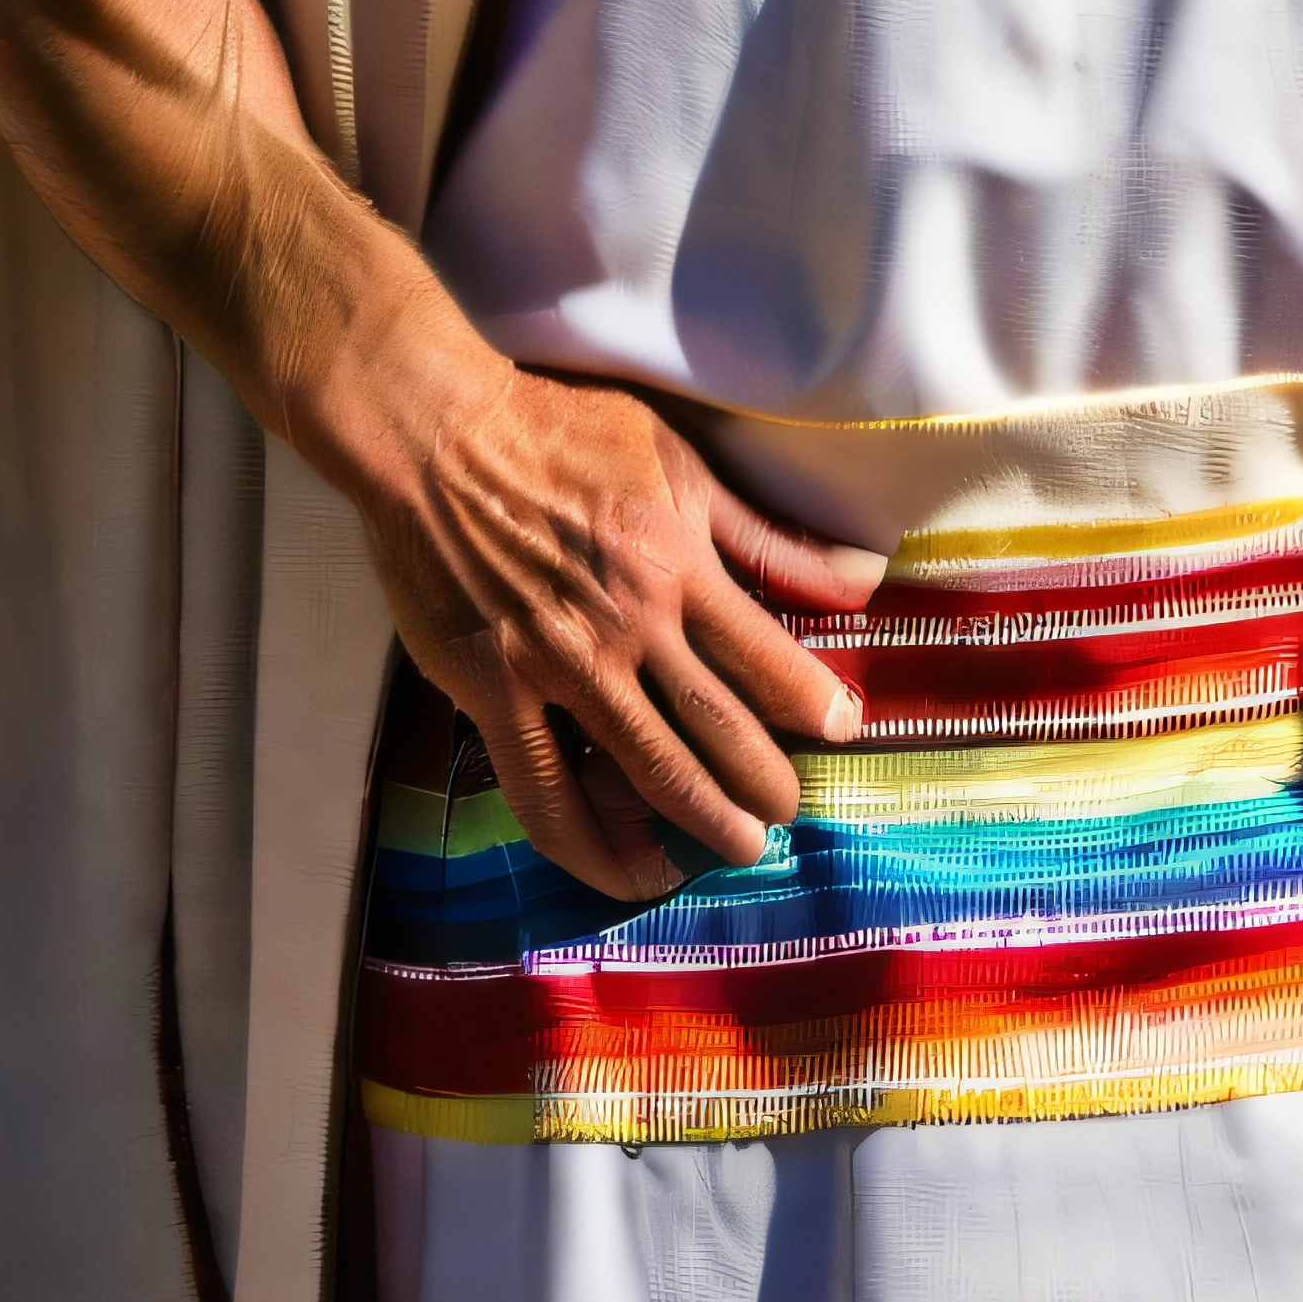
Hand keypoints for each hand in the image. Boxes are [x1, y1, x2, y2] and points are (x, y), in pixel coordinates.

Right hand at [344, 345, 887, 895]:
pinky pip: (545, 793)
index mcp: (676, 563)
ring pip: (645, 772)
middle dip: (765, 783)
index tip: (842, 733)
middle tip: (788, 812)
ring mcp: (556, 667)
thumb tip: (864, 573)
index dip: (812, 705)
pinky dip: (590, 846)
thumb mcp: (680, 461)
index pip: (766, 658)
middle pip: (716, 729)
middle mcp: (625, 625)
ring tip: (738, 848)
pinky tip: (625, 870)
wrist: (438, 435)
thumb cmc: (562, 431)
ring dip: (701, 821)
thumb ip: (765, 533)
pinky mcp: (492, 693)